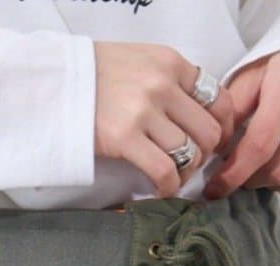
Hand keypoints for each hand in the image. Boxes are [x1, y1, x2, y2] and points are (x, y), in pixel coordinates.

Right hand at [94, 43, 236, 198]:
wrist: (55, 80)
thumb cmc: (95, 75)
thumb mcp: (141, 61)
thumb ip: (170, 80)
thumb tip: (195, 113)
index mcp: (171, 62)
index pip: (218, 98)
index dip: (223, 128)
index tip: (216, 143)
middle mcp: (163, 84)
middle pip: (209, 131)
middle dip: (206, 155)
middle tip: (191, 164)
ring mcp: (144, 110)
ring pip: (190, 154)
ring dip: (185, 174)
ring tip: (171, 177)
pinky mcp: (126, 138)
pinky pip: (165, 172)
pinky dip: (168, 188)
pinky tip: (159, 190)